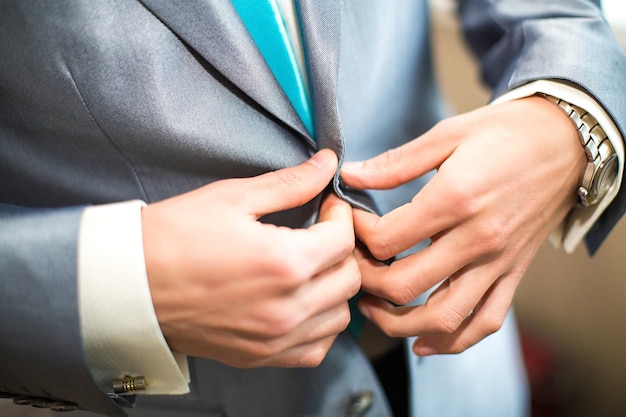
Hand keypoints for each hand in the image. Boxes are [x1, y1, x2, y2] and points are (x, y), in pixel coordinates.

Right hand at [142, 149, 359, 367]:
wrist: (129, 285)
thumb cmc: (173, 237)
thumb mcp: (232, 198)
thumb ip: (289, 183)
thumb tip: (326, 164)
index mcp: (283, 263)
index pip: (343, 238)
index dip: (341, 214)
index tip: (328, 204)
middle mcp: (287, 307)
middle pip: (349, 278)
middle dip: (343, 248)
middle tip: (323, 230)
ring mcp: (275, 338)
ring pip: (340, 316)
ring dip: (336, 287)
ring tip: (314, 266)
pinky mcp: (261, 356)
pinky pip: (316, 348)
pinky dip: (320, 326)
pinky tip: (304, 303)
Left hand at [341, 96, 585, 354]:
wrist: (567, 142)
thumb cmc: (505, 134)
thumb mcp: (447, 134)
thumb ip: (396, 162)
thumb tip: (350, 175)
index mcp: (456, 199)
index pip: (387, 239)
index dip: (356, 234)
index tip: (350, 221)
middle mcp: (478, 239)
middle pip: (405, 284)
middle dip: (365, 281)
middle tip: (350, 266)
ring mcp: (498, 262)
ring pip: (443, 317)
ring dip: (399, 323)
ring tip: (373, 310)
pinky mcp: (513, 273)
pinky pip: (485, 321)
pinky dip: (453, 341)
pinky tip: (424, 342)